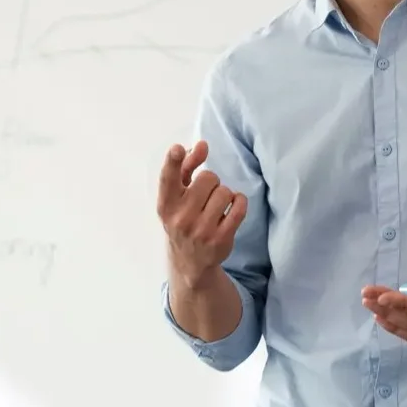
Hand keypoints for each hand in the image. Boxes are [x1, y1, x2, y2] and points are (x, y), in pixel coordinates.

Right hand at [157, 140, 246, 287]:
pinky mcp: (221, 239)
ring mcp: (201, 230)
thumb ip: (186, 167)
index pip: (168, 179)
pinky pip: (239, 206)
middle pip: (208, 178)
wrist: (189, 261)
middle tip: (205, 195)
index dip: (173, 161)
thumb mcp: (177, 195)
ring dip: (225, 193)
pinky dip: (239, 201)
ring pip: (225, 192)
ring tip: (217, 205)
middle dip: (211, 182)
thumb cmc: (183, 218)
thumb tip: (201, 145)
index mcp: (166, 205)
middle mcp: (181, 218)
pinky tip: (232, 207)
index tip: (177, 149)